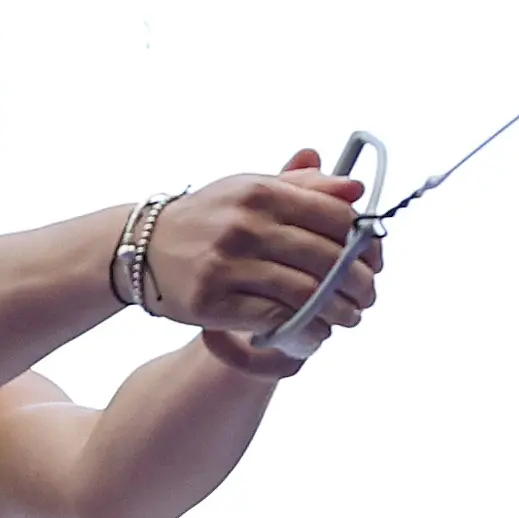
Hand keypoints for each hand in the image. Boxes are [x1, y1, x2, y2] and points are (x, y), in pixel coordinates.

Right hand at [151, 149, 379, 345]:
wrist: (144, 247)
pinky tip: (316, 330)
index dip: (365, 243)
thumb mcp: (251, 189)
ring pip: (305, 293)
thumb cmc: (210, 217)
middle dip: (359, 283)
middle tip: (368, 297)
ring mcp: (226, 263)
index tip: (375, 261)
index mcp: (261, 192)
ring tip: (349, 317)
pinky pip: (275, 319)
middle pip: (326, 258)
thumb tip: (356, 189)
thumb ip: (304, 187)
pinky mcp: (212, 300)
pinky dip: (305, 328)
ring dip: (338, 311)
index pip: (334, 216)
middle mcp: (245, 225)